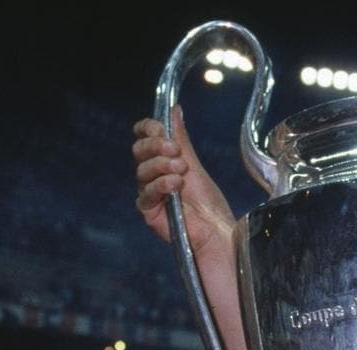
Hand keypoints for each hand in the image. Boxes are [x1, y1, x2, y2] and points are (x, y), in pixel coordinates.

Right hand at [132, 106, 235, 255]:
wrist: (217, 231)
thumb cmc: (209, 204)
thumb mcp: (195, 166)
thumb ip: (181, 140)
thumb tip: (175, 111)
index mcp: (162, 162)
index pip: (144, 138)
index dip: (148, 129)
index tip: (160, 128)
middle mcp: (152, 177)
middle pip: (139, 151)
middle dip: (156, 146)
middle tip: (176, 151)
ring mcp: (149, 194)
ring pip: (141, 171)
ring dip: (162, 166)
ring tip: (182, 170)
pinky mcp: (149, 212)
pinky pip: (145, 194)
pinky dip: (160, 185)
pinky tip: (175, 184)